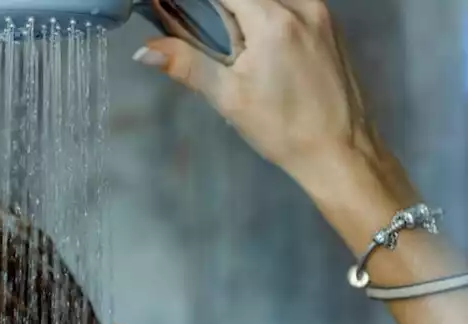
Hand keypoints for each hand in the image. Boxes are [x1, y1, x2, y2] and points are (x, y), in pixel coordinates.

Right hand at [136, 0, 379, 181]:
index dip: (200, 3)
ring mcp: (321, 12)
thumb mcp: (228, 97)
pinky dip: (267, 13)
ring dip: (245, 10)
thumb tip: (143, 50)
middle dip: (222, 8)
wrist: (340, 148)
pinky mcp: (331, 24)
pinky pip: (291, 4)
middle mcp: (302, 5)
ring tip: (233, 45)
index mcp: (274, 19)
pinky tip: (258, 46)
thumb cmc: (281, 127)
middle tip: (202, 33)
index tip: (178, 12)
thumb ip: (186, 64)